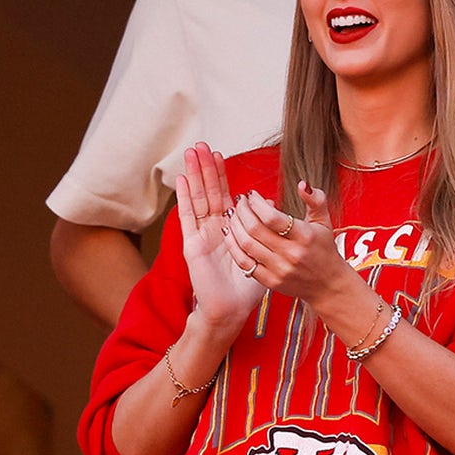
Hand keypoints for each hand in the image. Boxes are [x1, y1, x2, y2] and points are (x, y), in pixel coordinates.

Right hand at [176, 143, 265, 329]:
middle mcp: (214, 229)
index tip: (220, 155)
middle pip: (208, 192)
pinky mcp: (193, 245)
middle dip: (205, 169)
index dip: (221, 176)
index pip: (224, 196)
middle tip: (201, 145)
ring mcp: (201, 235)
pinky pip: (188, 217)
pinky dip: (184, 198)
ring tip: (190, 153)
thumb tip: (273, 205)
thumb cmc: (247, 286)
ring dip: (194, 176)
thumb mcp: (265, 252)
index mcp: (230, 230)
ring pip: (197, 199)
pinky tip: (181, 180)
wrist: (232, 309)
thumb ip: (270, 228)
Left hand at [221, 180, 361, 317]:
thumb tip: (303, 184)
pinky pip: (244, 263)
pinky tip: (231, 234)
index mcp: (305, 237)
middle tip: (239, 201)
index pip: (272, 217)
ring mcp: (280, 269)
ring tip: (232, 214)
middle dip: (242, 211)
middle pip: (255, 229)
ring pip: (246, 244)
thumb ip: (316, 200)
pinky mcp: (270, 281)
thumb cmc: (324, 250)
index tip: (251, 195)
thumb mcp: (324, 222)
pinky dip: (234, 247)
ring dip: (235, 226)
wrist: (328, 285)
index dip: (256, 203)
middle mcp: (292, 254)